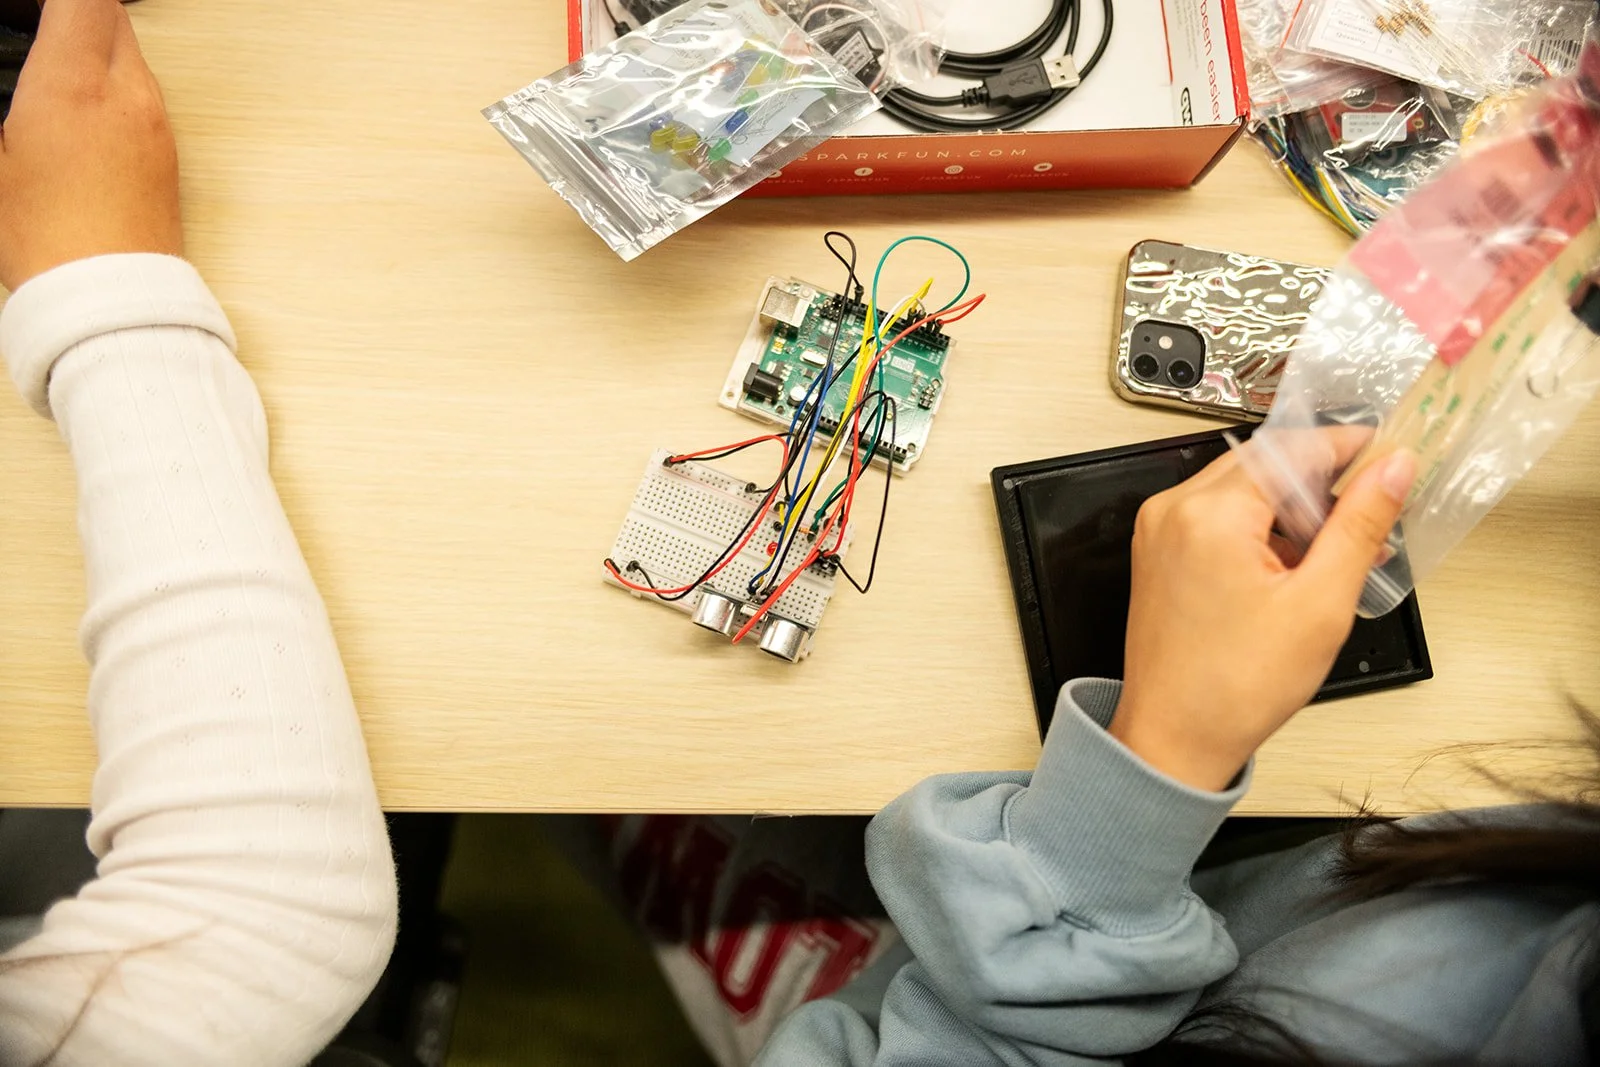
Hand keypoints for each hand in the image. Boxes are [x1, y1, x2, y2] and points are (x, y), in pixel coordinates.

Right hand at [0, 0, 179, 290]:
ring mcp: (158, 123)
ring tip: (57, 75)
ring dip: (98, 50)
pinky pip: (145, 96)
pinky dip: (116, 88)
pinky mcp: (171, 152)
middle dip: (77, 14)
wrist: (113, 300)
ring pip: (133, 56)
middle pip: (113, 18)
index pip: (83, 1)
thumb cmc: (48, 239)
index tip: (36, 11)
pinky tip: (83, 115)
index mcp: (74, 84)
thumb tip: (16, 92)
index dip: (60, 0)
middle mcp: (128, 94)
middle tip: (41, 35)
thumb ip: (1, 108)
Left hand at [1108, 437, 1415, 791]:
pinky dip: (1261, 529)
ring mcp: (1161, 531)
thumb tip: (1391, 469)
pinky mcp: (1159, 553)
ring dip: (1294, 509)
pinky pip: (1218, 517)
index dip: (1347, 447)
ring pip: (1243, 490)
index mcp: (1210, 514)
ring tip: (1344, 550)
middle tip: (1373, 507)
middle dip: (1323, 482)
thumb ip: (1359, 524)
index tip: (1386, 453)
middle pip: (1265, 464)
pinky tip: (1300, 564)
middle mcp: (1174, 510)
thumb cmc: (1234, 688)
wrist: (1173, 739)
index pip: (1291, 449)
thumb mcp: (1320, 604)